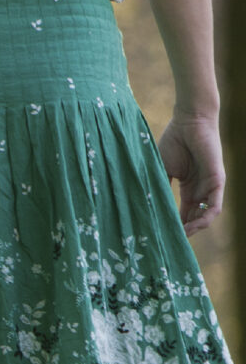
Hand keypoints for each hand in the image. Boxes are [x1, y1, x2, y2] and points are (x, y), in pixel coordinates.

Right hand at [159, 111, 223, 235]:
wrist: (189, 121)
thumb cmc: (174, 141)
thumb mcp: (161, 168)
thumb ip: (159, 186)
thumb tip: (145, 205)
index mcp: (188, 186)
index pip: (183, 211)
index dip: (174, 223)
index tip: (162, 234)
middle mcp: (201, 189)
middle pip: (194, 216)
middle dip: (184, 230)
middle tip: (170, 241)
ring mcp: (210, 186)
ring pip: (206, 214)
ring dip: (195, 227)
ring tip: (181, 236)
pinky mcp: (218, 180)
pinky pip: (215, 205)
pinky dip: (206, 217)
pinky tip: (195, 225)